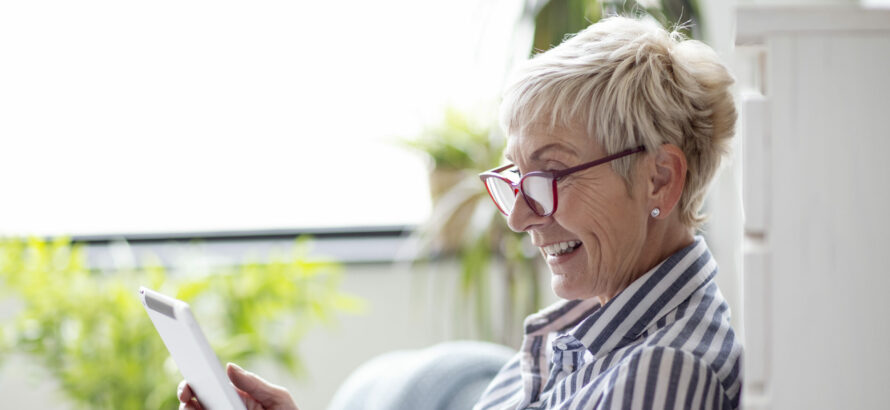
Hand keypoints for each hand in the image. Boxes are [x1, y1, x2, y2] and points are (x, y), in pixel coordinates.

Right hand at [178, 363, 299, 409]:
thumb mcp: (276, 396)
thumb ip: (253, 383)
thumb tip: (228, 366)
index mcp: (236, 394)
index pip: (209, 385)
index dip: (194, 380)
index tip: (190, 376)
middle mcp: (224, 408)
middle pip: (195, 402)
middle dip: (186, 395)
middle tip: (186, 394)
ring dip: (189, 408)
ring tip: (192, 405)